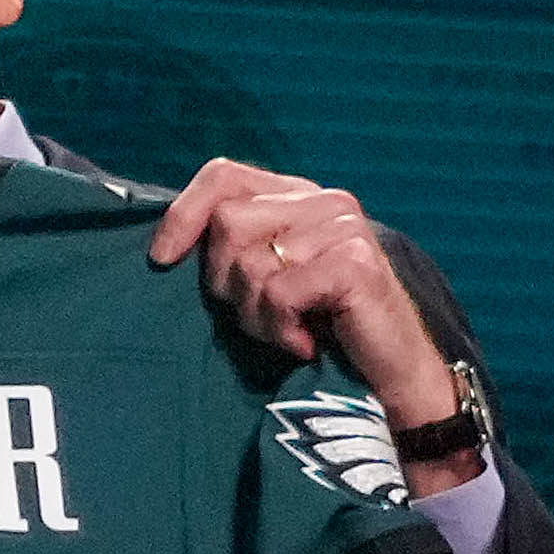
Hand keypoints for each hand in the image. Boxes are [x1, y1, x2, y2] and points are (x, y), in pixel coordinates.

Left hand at [145, 158, 462, 432]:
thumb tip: (167, 244)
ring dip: (255, 315)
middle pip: (227, 224)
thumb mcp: (268, 281)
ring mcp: (343, 228)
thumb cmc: (322, 333)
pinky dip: (280, 329)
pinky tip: (304, 343)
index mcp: (299, 195)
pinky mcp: (355, 263)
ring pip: (249, 264)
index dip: (183, 214)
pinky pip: (280, 294)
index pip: (224, 175)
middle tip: (261, 316)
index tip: (161, 259)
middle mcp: (324, 201)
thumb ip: (236, 250)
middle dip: (226, 283)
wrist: (391, 378)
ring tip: (288, 331)